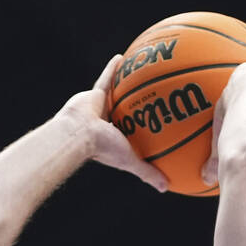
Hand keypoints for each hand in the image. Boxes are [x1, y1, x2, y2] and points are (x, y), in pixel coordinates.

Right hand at [55, 55, 168, 192]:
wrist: (78, 134)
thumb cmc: (102, 149)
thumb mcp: (130, 161)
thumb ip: (147, 172)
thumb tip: (166, 188)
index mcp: (116, 139)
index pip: (134, 133)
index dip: (143, 128)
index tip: (157, 122)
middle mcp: (108, 123)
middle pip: (126, 111)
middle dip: (137, 104)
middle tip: (153, 95)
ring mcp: (100, 108)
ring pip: (117, 93)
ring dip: (126, 83)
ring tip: (140, 70)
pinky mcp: (93, 94)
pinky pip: (106, 78)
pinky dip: (113, 68)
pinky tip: (123, 57)